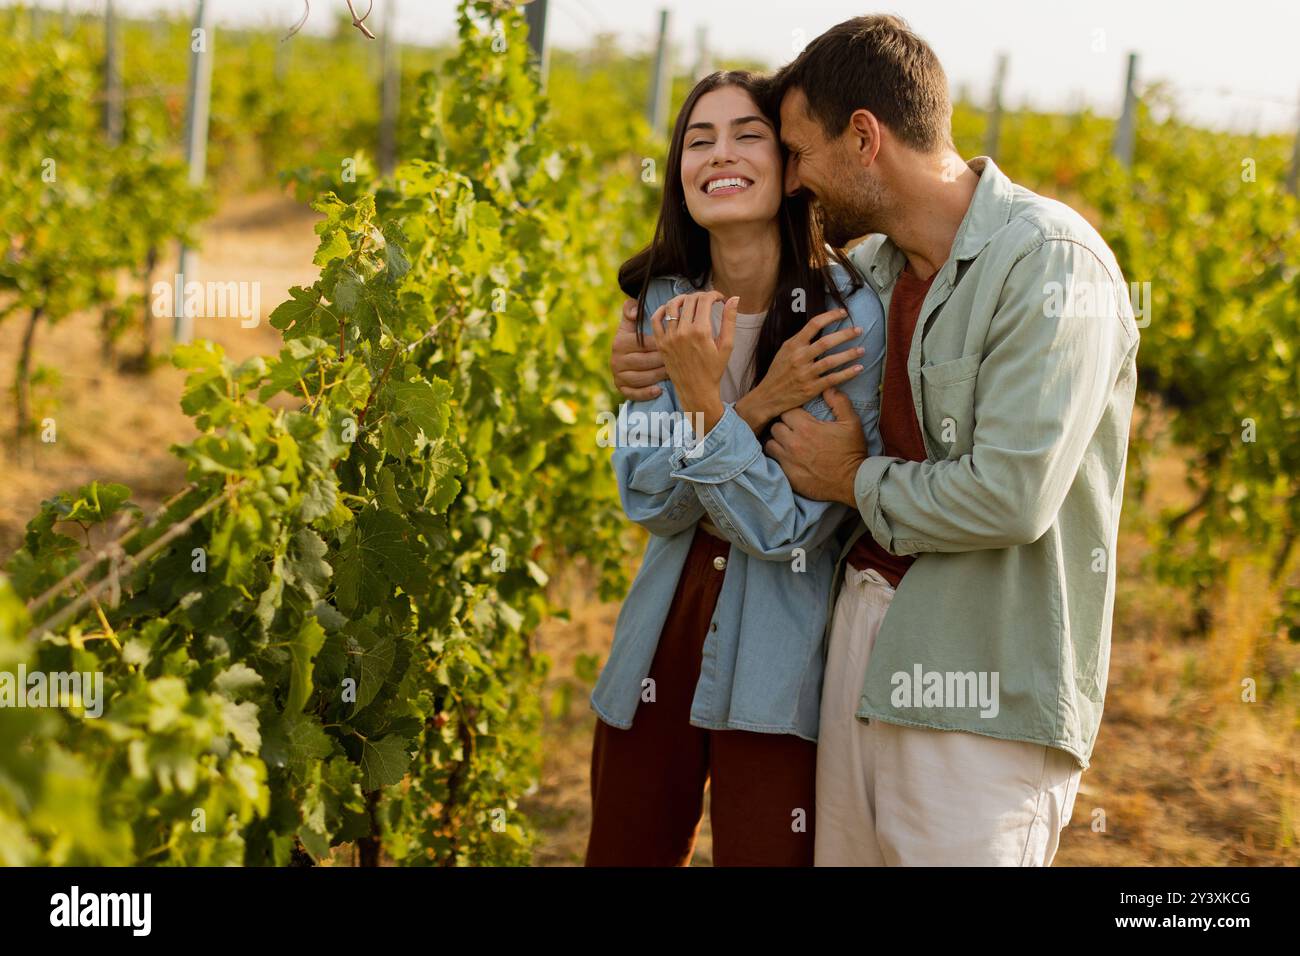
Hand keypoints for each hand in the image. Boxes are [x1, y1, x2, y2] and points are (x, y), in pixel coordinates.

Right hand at [611, 297, 668, 400]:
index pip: (643, 343)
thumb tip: (634, 310)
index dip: (661, 343)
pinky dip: (646, 393)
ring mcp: (618, 375)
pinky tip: (659, 390)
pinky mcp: (621, 389)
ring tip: (674, 372)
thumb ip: (632, 310)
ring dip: (659, 376)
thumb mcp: (632, 323)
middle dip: (664, 360)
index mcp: (619, 342)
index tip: (678, 342)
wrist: (627, 357)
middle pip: (644, 361)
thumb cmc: (637, 338)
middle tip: (683, 359)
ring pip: (641, 378)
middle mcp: (615, 359)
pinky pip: (633, 393)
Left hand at [656, 291, 737, 433]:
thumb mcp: (727, 346)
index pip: (705, 300)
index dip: (714, 294)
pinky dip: (662, 310)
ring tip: (690, 302)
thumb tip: (735, 298)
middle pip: (690, 300)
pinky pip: (656, 319)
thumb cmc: (714, 370)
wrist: (696, 390)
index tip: (719, 298)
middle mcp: (683, 332)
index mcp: (701, 331)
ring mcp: (669, 337)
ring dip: (682, 299)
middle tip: (707, 301)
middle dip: (701, 296)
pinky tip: (671, 310)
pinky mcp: (660, 343)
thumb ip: (730, 320)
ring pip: (672, 306)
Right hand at [738, 307, 865, 430]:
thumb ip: (800, 341)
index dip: (830, 316)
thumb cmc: (778, 372)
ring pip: (831, 361)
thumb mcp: (784, 351)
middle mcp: (799, 358)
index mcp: (793, 345)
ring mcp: (806, 374)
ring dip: (849, 354)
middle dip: (845, 335)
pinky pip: (833, 379)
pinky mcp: (811, 388)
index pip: (814, 324)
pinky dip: (847, 373)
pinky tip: (858, 368)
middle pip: (826, 342)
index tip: (843, 313)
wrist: (768, 396)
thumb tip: (819, 328)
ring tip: (862, 349)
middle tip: (859, 330)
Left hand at [766, 386, 867, 504]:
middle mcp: (793, 442)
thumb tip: (828, 387)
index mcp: (806, 427)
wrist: (852, 481)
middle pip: (775, 426)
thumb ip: (838, 402)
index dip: (792, 412)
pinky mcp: (787, 474)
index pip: (787, 411)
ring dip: (778, 441)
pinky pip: (773, 460)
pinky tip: (788, 456)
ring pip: (770, 443)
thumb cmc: (851, 451)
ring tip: (788, 443)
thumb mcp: (851, 422)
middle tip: (793, 429)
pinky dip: (778, 457)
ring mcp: (788, 459)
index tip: (799, 416)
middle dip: (783, 425)